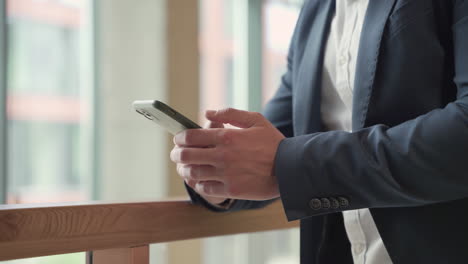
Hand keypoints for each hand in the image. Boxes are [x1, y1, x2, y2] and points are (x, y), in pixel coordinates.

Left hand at [170, 108, 284, 200]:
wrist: (290, 169)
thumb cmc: (273, 143)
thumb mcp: (256, 120)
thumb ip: (230, 114)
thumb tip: (207, 113)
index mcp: (226, 136)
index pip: (190, 136)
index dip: (179, 138)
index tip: (178, 139)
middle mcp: (222, 156)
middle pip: (185, 155)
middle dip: (176, 154)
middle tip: (176, 154)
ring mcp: (225, 174)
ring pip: (192, 173)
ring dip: (184, 169)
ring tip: (185, 167)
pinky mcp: (231, 190)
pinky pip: (204, 188)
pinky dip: (198, 183)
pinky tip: (200, 179)